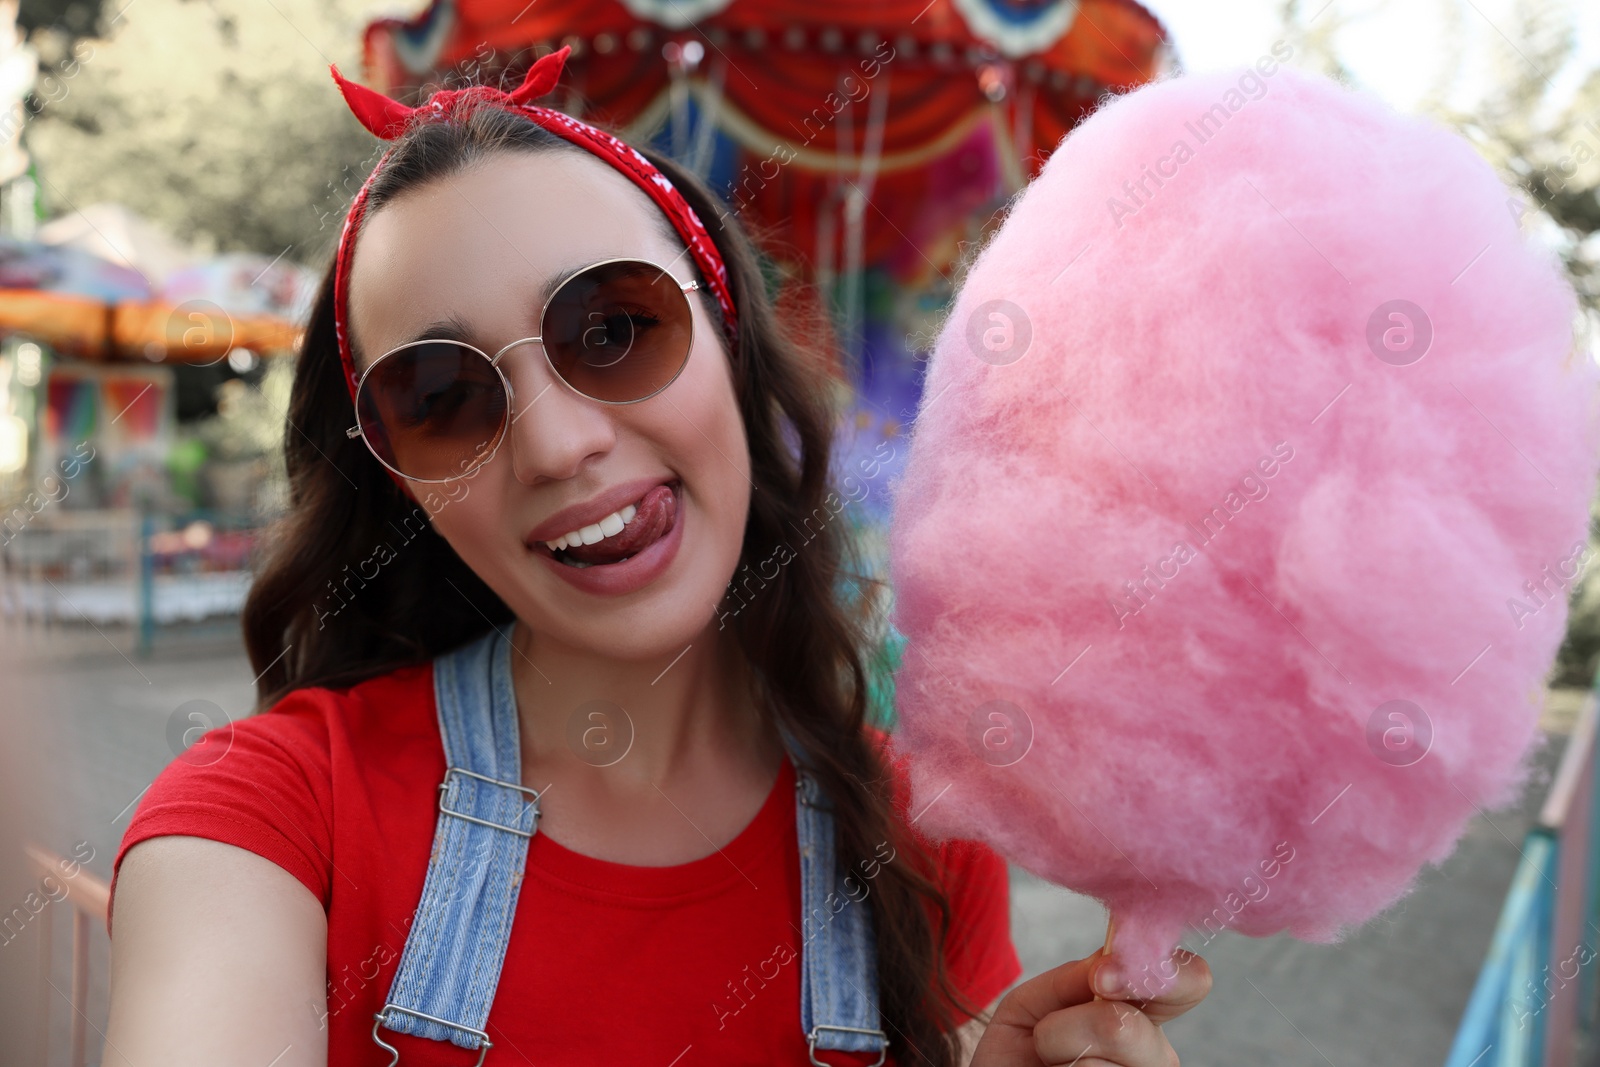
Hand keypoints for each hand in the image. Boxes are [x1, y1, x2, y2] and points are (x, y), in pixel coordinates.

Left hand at [969, 948, 1210, 1066]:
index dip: (1153, 972)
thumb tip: (1110, 963)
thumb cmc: (1020, 1053)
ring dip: (1058, 1055)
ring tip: (1051, 1065)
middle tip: (1047, 1040)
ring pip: (1105, 1062)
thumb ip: (1075, 977)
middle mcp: (1156, 1053)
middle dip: (1072, 1025)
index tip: (1100, 979)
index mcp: (1141, 1014)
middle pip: (1134, 1027)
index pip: (1190, 980)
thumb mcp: (1035, 1004)